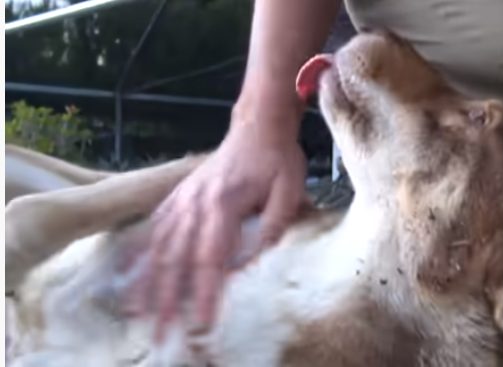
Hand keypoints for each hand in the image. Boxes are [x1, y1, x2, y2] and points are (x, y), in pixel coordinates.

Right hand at [124, 115, 306, 340]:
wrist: (258, 125)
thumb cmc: (277, 160)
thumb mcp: (289, 192)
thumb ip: (273, 230)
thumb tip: (249, 265)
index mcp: (224, 204)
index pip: (210, 258)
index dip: (205, 293)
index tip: (202, 323)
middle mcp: (195, 203)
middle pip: (175, 258)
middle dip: (168, 299)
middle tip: (163, 332)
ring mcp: (182, 198)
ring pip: (158, 245)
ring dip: (147, 281)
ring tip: (137, 312)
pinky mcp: (179, 195)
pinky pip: (154, 227)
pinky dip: (140, 252)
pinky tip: (129, 272)